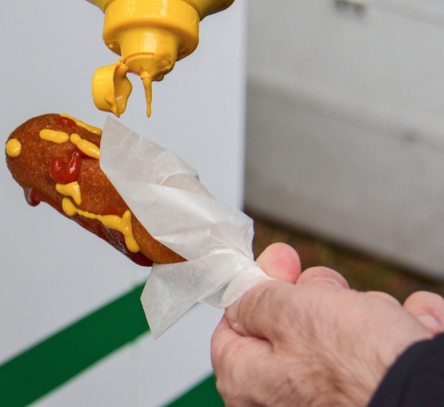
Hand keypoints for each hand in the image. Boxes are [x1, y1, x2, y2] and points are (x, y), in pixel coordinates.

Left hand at [211, 243, 443, 406]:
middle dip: (317, 297)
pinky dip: (403, 331)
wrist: (432, 400)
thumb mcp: (290, 312)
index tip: (278, 262)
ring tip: (383, 317)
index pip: (233, 324)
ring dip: (367, 313)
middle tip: (329, 286)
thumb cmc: (361, 367)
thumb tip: (241, 296)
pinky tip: (416, 326)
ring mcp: (331, 400)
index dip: (257, 285)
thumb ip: (256, 299)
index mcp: (248, 381)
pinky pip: (382, 354)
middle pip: (289, 327)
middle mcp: (283, 400)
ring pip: (341, 337)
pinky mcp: (373, 394)